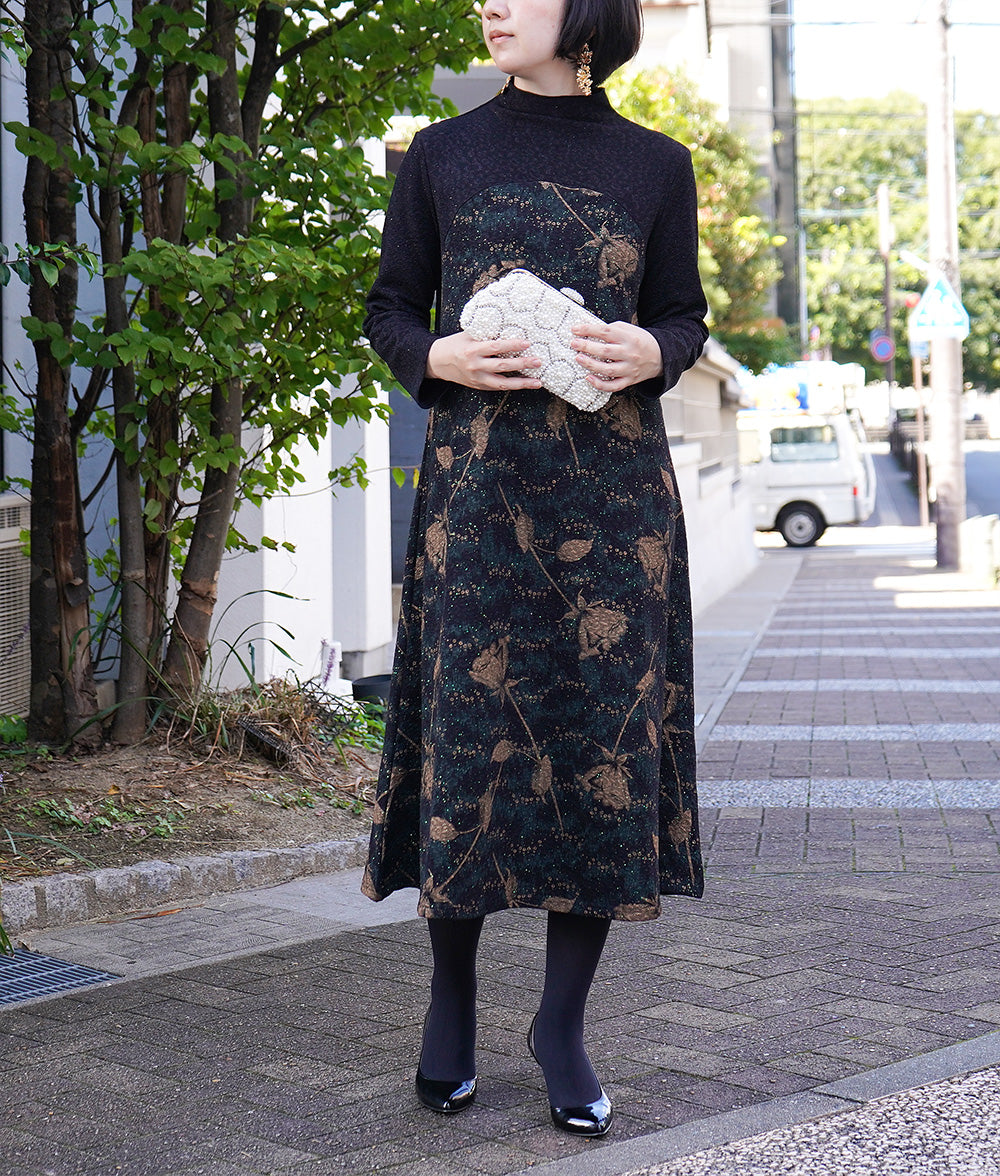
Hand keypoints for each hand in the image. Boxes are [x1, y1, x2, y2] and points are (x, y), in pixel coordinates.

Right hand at [427, 332, 542, 390]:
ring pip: (503, 384)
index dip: (512, 345)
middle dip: (522, 364)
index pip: (495, 347)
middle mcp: (475, 366)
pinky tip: (526, 383)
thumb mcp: (468, 335)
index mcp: (472, 350)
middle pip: (502, 366)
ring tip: (538, 382)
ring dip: (522, 383)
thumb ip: (486, 332)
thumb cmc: (456, 344)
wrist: (437, 362)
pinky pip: (499, 387)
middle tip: (538, 361)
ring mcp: (477, 379)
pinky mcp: (479, 386)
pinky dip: (513, 386)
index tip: (527, 342)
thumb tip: (509, 324)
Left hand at [571, 322, 662, 392]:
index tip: (574, 329)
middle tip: (574, 344)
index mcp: (628, 337)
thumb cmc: (639, 341)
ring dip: (591, 364)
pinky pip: (613, 386)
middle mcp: (629, 353)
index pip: (606, 332)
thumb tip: (587, 331)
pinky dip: (600, 384)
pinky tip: (588, 378)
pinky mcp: (629, 380)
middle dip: (587, 347)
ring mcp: (629, 368)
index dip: (588, 330)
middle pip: (605, 351)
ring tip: (578, 358)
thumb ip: (611, 330)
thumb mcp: (628, 329)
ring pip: (608, 369)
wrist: (660, 356)